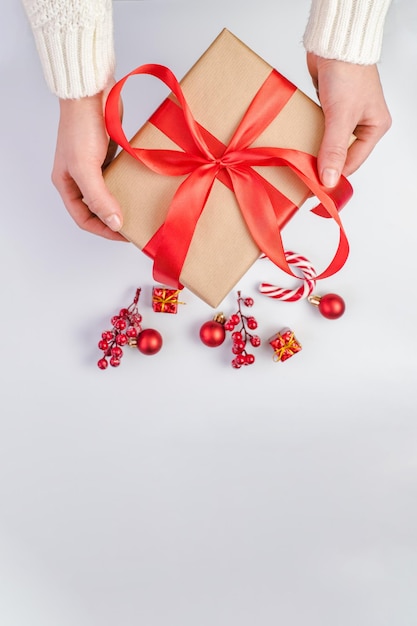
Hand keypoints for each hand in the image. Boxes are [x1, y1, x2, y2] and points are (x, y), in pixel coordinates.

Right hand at [52, 83, 125, 240]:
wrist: (91, 92)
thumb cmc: (82, 127)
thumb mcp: (86, 168)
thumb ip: (99, 197)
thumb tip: (114, 223)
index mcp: (67, 184)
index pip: (84, 218)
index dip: (103, 230)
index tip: (125, 235)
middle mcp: (78, 178)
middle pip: (96, 209)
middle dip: (114, 220)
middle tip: (134, 227)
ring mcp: (93, 166)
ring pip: (108, 194)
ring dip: (122, 203)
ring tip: (140, 211)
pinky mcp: (107, 154)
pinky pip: (117, 177)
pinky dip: (127, 185)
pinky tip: (139, 188)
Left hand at [307, 53, 391, 186]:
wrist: (333, 42)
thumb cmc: (347, 73)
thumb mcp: (341, 117)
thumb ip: (333, 150)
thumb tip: (328, 180)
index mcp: (374, 128)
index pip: (352, 163)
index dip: (333, 177)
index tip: (313, 190)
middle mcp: (361, 123)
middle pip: (339, 156)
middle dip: (322, 166)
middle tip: (302, 180)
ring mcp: (343, 116)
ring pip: (326, 144)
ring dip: (313, 152)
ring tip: (297, 164)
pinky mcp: (327, 107)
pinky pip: (317, 130)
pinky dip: (307, 136)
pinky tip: (296, 144)